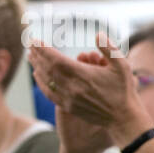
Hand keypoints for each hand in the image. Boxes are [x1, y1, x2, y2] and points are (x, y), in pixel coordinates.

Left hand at [29, 35, 147, 147]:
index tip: (34, 39)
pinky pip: (49, 93)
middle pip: (47, 68)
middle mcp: (73, 87)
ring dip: (37, 67)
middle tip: (30, 44)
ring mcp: (69, 98)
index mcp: (83, 75)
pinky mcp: (69, 107)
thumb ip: (110, 49)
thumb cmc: (124, 90)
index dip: (43, 49)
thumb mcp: (122, 66)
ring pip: (46, 80)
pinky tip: (38, 76)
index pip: (56, 59)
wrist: (123, 118)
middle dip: (37, 55)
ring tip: (31, 57)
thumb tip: (98, 34)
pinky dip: (41, 83)